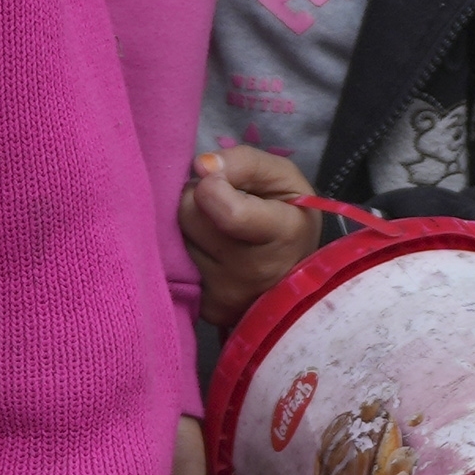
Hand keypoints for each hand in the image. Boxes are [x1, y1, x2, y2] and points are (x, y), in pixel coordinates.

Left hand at [182, 146, 325, 336]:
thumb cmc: (289, 218)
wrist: (299, 278)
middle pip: (189, 217)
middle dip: (196, 198)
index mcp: (283, 233)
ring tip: (215, 228)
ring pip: (177, 239)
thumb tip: (201, 166)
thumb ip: (246, 163)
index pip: (230, 213)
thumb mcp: (283, 178)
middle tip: (217, 200)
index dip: (212, 186)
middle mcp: (254, 272)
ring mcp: (228, 296)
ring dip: (189, 225)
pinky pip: (175, 266)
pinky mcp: (207, 311)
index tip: (218, 179)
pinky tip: (209, 252)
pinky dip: (187, 251)